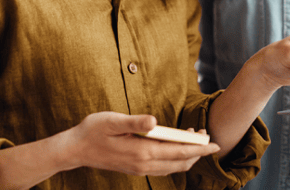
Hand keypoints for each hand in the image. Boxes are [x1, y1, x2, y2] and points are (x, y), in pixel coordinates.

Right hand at [64, 112, 219, 175]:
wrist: (75, 149)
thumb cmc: (94, 130)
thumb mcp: (113, 121)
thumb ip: (135, 122)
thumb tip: (154, 121)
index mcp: (142, 151)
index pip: (178, 151)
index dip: (198, 148)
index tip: (214, 143)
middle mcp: (143, 163)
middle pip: (179, 161)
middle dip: (197, 152)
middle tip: (210, 139)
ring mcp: (139, 168)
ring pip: (172, 166)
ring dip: (187, 156)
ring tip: (198, 142)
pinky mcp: (135, 167)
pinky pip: (162, 167)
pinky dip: (176, 159)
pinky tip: (178, 149)